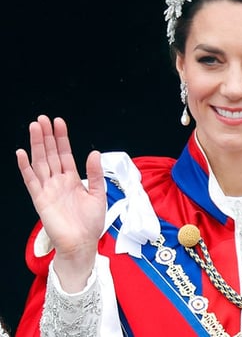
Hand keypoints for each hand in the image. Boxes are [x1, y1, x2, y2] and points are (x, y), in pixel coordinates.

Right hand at [16, 115, 105, 291]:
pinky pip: (31, 181)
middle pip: (50, 154)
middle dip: (46, 136)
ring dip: (36, 145)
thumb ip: (95, 174)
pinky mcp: (40, 200)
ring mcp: (48, 189)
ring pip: (40, 162)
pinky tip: (22, 153)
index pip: (64, 153)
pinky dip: (25, 167)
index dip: (61, 138)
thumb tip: (94, 153)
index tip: (59, 122)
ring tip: (34, 127)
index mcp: (71, 179)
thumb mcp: (98, 194)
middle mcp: (58, 182)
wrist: (83, 244)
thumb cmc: (90, 223)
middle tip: (42, 118)